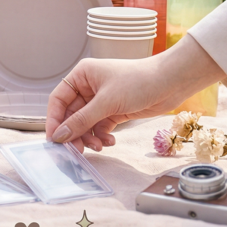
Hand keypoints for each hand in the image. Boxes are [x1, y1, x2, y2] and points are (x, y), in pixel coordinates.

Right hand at [47, 35, 224, 152]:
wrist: (172, 82)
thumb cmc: (139, 81)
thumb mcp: (106, 102)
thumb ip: (81, 120)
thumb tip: (60, 135)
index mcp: (81, 76)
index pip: (59, 100)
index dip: (54, 120)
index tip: (54, 139)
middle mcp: (88, 87)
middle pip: (72, 115)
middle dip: (75, 133)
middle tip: (76, 151)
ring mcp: (102, 100)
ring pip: (86, 124)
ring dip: (90, 137)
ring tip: (99, 146)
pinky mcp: (114, 111)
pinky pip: (100, 127)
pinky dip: (102, 136)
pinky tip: (109, 141)